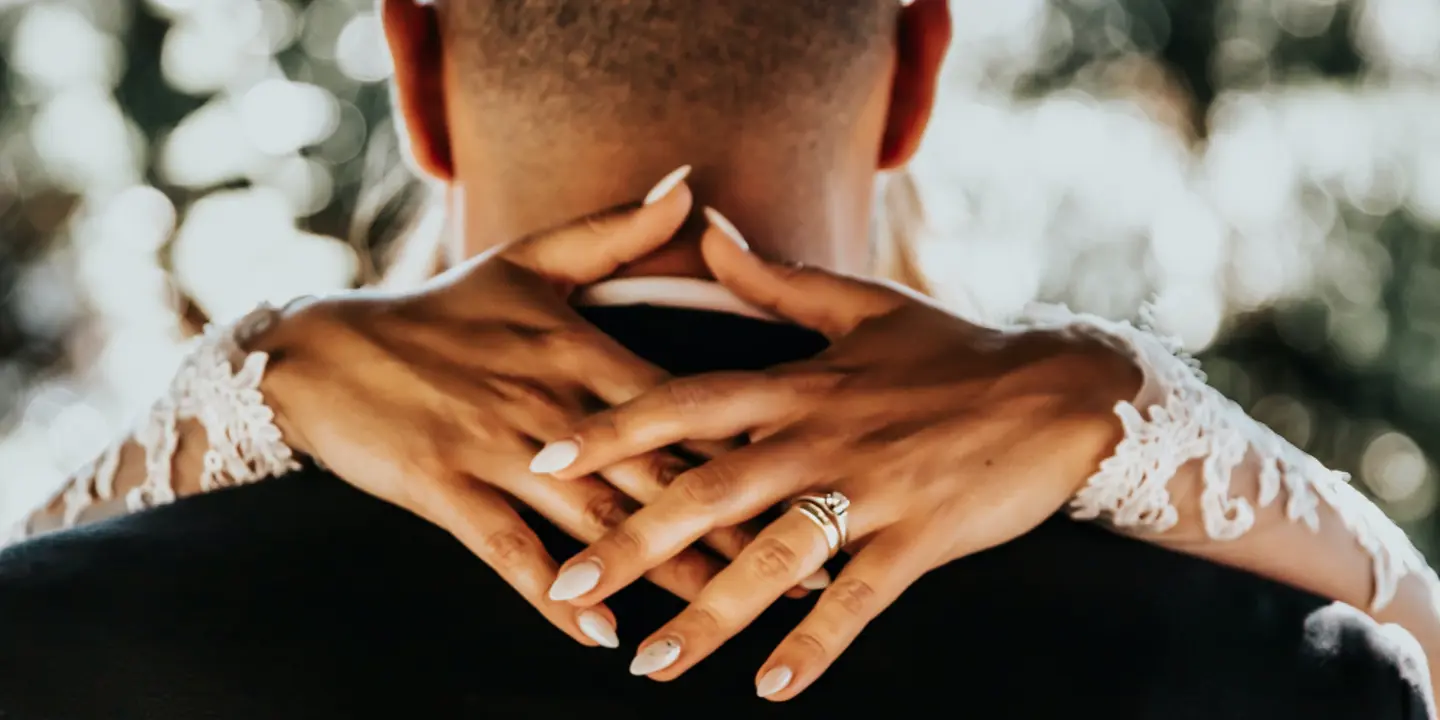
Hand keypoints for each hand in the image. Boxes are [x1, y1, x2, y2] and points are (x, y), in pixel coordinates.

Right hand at [251, 168, 762, 649]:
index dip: (749, 447)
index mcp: (579, 349)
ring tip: (722, 614)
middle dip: (731, 527)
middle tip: (798, 570)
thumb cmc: (441, 309)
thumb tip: (691, 186)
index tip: (809, 481)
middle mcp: (549, 402)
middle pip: (655, 473)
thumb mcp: (528, 260)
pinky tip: (600, 629)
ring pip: (595, 519)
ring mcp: (496, 448)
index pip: (681, 405)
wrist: (324, 348)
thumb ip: (616, 231)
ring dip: (662, 570)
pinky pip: (509, 552)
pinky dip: (554, 590)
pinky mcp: (446, 489)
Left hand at [536, 210, 1141, 696]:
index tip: (543, 458)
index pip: (686, 402)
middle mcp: (821, 437)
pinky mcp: (921, 539)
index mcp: (800, 382)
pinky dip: (816, 646)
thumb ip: (774, 278)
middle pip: (708, 491)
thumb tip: (708, 227)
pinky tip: (770, 690)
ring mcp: (872, 491)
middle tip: (565, 587)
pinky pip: (860, 601)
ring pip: (773, 560)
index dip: (611, 428)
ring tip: (647, 665)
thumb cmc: (956, 351)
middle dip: (631, 543)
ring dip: (707, 616)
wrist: (1064, 393)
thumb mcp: (861, 305)